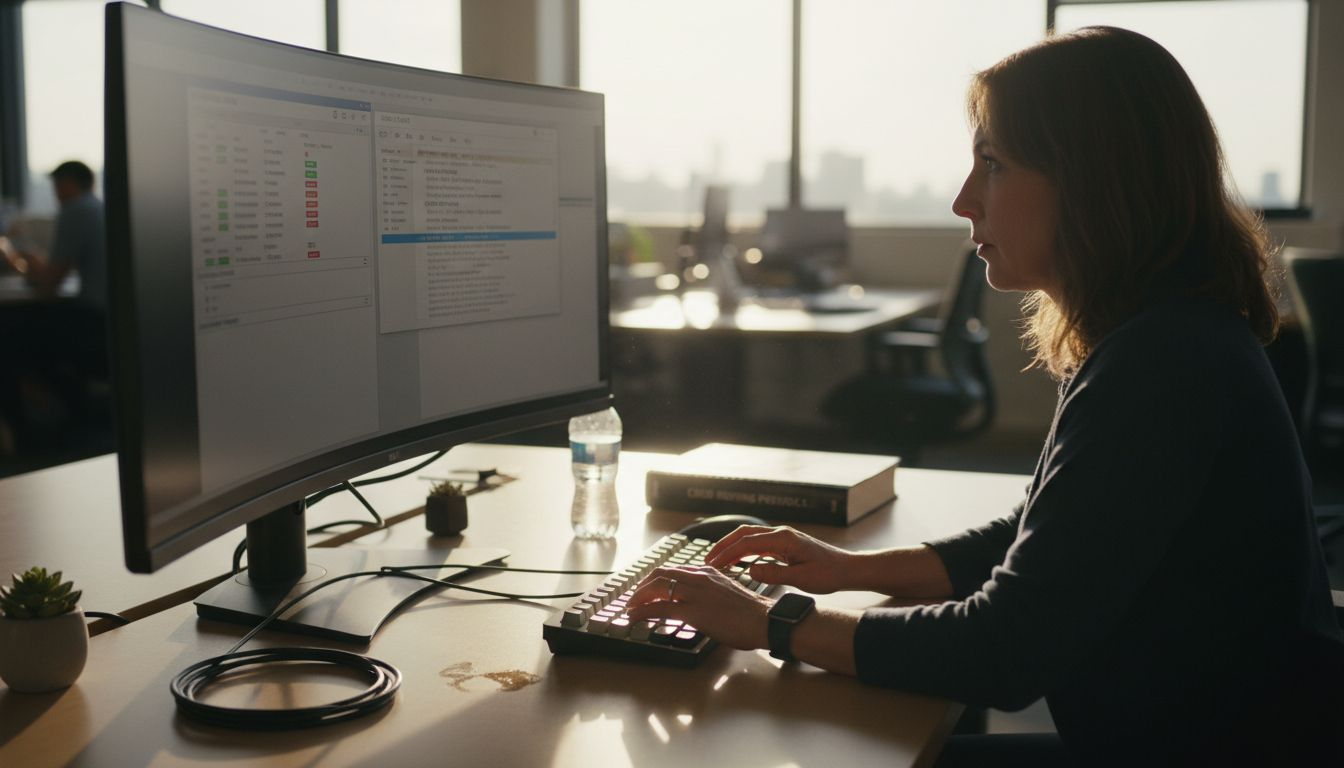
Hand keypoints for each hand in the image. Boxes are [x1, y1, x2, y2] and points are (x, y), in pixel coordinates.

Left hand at [625, 565, 772, 649]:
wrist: (765, 620)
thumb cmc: (751, 613)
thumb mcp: (726, 593)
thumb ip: (709, 593)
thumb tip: (697, 604)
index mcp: (707, 572)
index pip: (674, 570)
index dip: (656, 580)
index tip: (647, 590)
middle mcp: (699, 577)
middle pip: (660, 574)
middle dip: (642, 586)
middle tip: (633, 598)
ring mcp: (695, 593)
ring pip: (656, 588)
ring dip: (638, 598)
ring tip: (629, 608)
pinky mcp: (694, 611)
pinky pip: (660, 608)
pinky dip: (642, 612)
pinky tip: (634, 618)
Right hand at [703, 525, 856, 593]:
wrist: (846, 569)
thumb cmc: (828, 574)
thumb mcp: (801, 578)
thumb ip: (774, 574)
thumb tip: (749, 570)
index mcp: (783, 539)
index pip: (747, 543)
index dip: (727, 553)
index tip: (712, 565)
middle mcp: (781, 534)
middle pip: (743, 534)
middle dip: (723, 546)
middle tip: (706, 561)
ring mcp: (782, 538)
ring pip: (749, 538)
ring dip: (731, 547)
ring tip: (716, 561)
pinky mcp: (784, 545)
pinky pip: (758, 544)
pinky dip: (743, 551)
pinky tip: (736, 562)